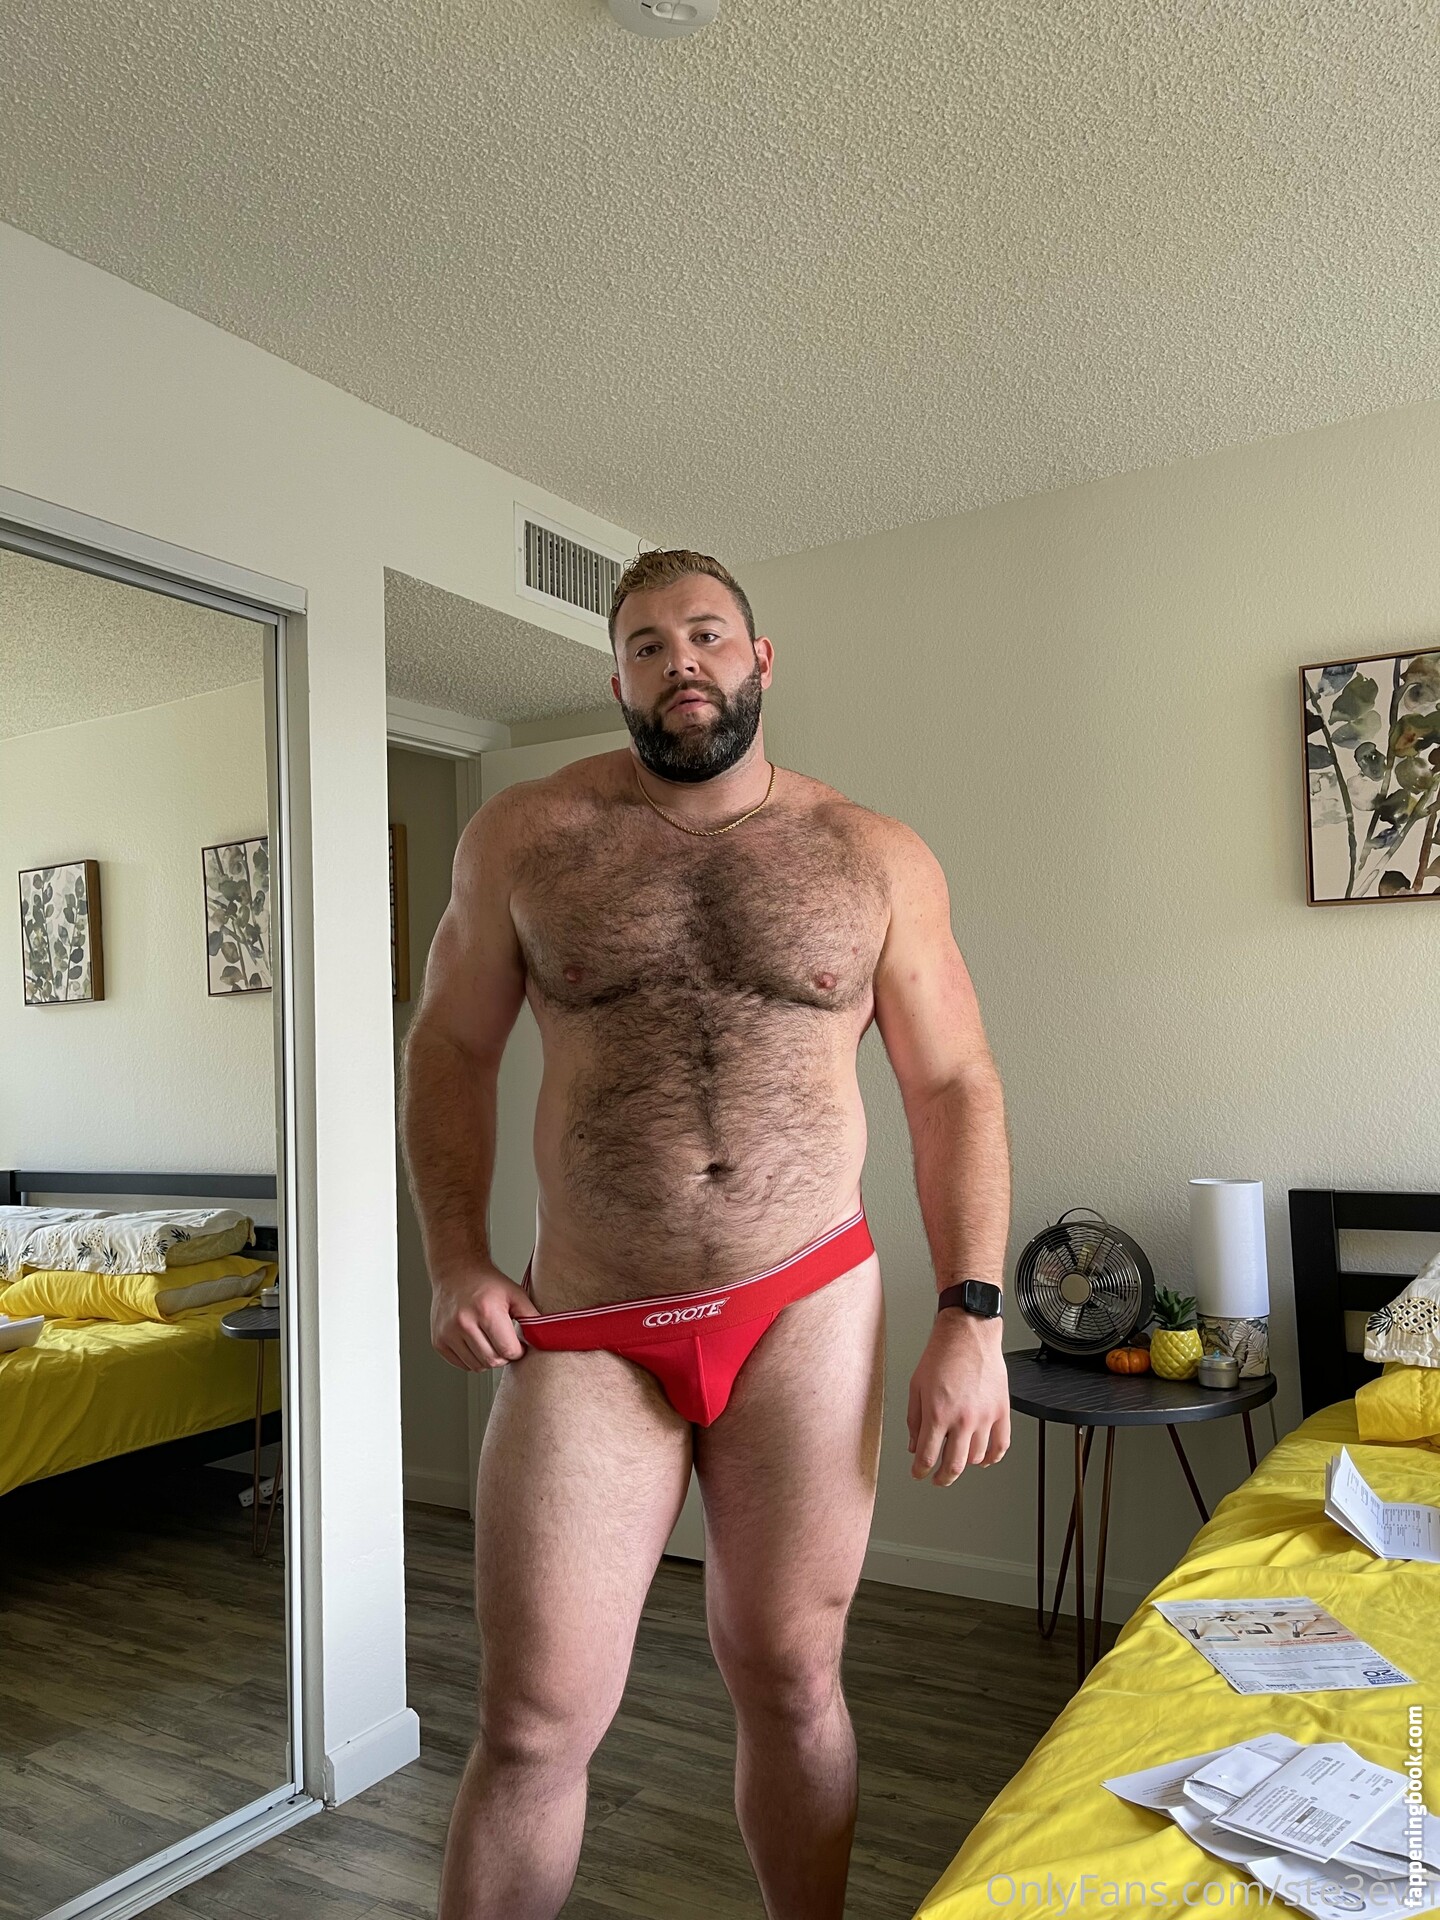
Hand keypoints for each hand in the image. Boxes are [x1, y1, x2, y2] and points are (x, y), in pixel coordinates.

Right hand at [430, 1262, 539, 1370]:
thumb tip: (544, 1338)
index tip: (519, 1344)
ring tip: (489, 1339)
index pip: (508, 1351)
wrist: (456, 1272)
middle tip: (505, 1342)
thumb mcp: (516, 1294)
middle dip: (504, 1356)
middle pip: (492, 1362)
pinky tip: (476, 1341)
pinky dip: (472, 1359)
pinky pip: (462, 1365)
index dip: (518, 1351)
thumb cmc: (486, 1282)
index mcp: (486, 1311)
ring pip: (477, 1366)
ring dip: (488, 1358)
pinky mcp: (439, 1341)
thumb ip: (532, 1317)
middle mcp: (464, 1323)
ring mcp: (448, 1334)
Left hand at [908, 1310, 1009, 1484]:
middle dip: (942, 1478)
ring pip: (977, 1458)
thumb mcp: (916, 1387)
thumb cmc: (941, 1355)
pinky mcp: (1002, 1411)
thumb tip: (915, 1445)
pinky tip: (985, 1459)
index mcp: (938, 1414)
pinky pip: (1001, 1445)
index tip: (919, 1473)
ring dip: (965, 1464)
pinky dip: (993, 1458)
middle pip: (954, 1466)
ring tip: (958, 1460)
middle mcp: (963, 1419)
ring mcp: (985, 1417)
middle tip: (938, 1479)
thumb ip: (914, 1420)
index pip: (927, 1457)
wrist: (968, 1334)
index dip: (920, 1471)